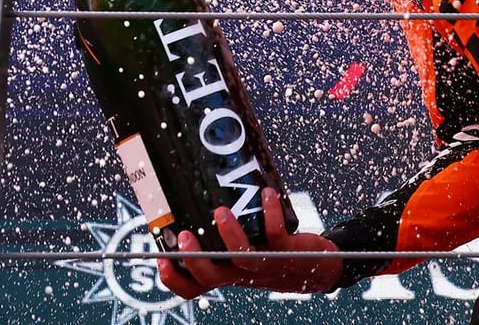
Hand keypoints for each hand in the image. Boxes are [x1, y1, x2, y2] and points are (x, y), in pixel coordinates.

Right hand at [157, 188, 342, 299]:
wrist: (317, 269)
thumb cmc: (272, 255)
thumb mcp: (242, 251)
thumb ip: (221, 234)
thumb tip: (194, 191)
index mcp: (226, 273)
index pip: (193, 287)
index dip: (174, 279)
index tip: (161, 259)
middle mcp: (241, 273)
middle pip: (210, 277)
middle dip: (195, 259)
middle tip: (184, 237)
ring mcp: (264, 264)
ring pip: (243, 258)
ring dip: (230, 235)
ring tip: (221, 211)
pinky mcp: (288, 252)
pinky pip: (277, 235)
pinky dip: (271, 213)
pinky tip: (266, 193)